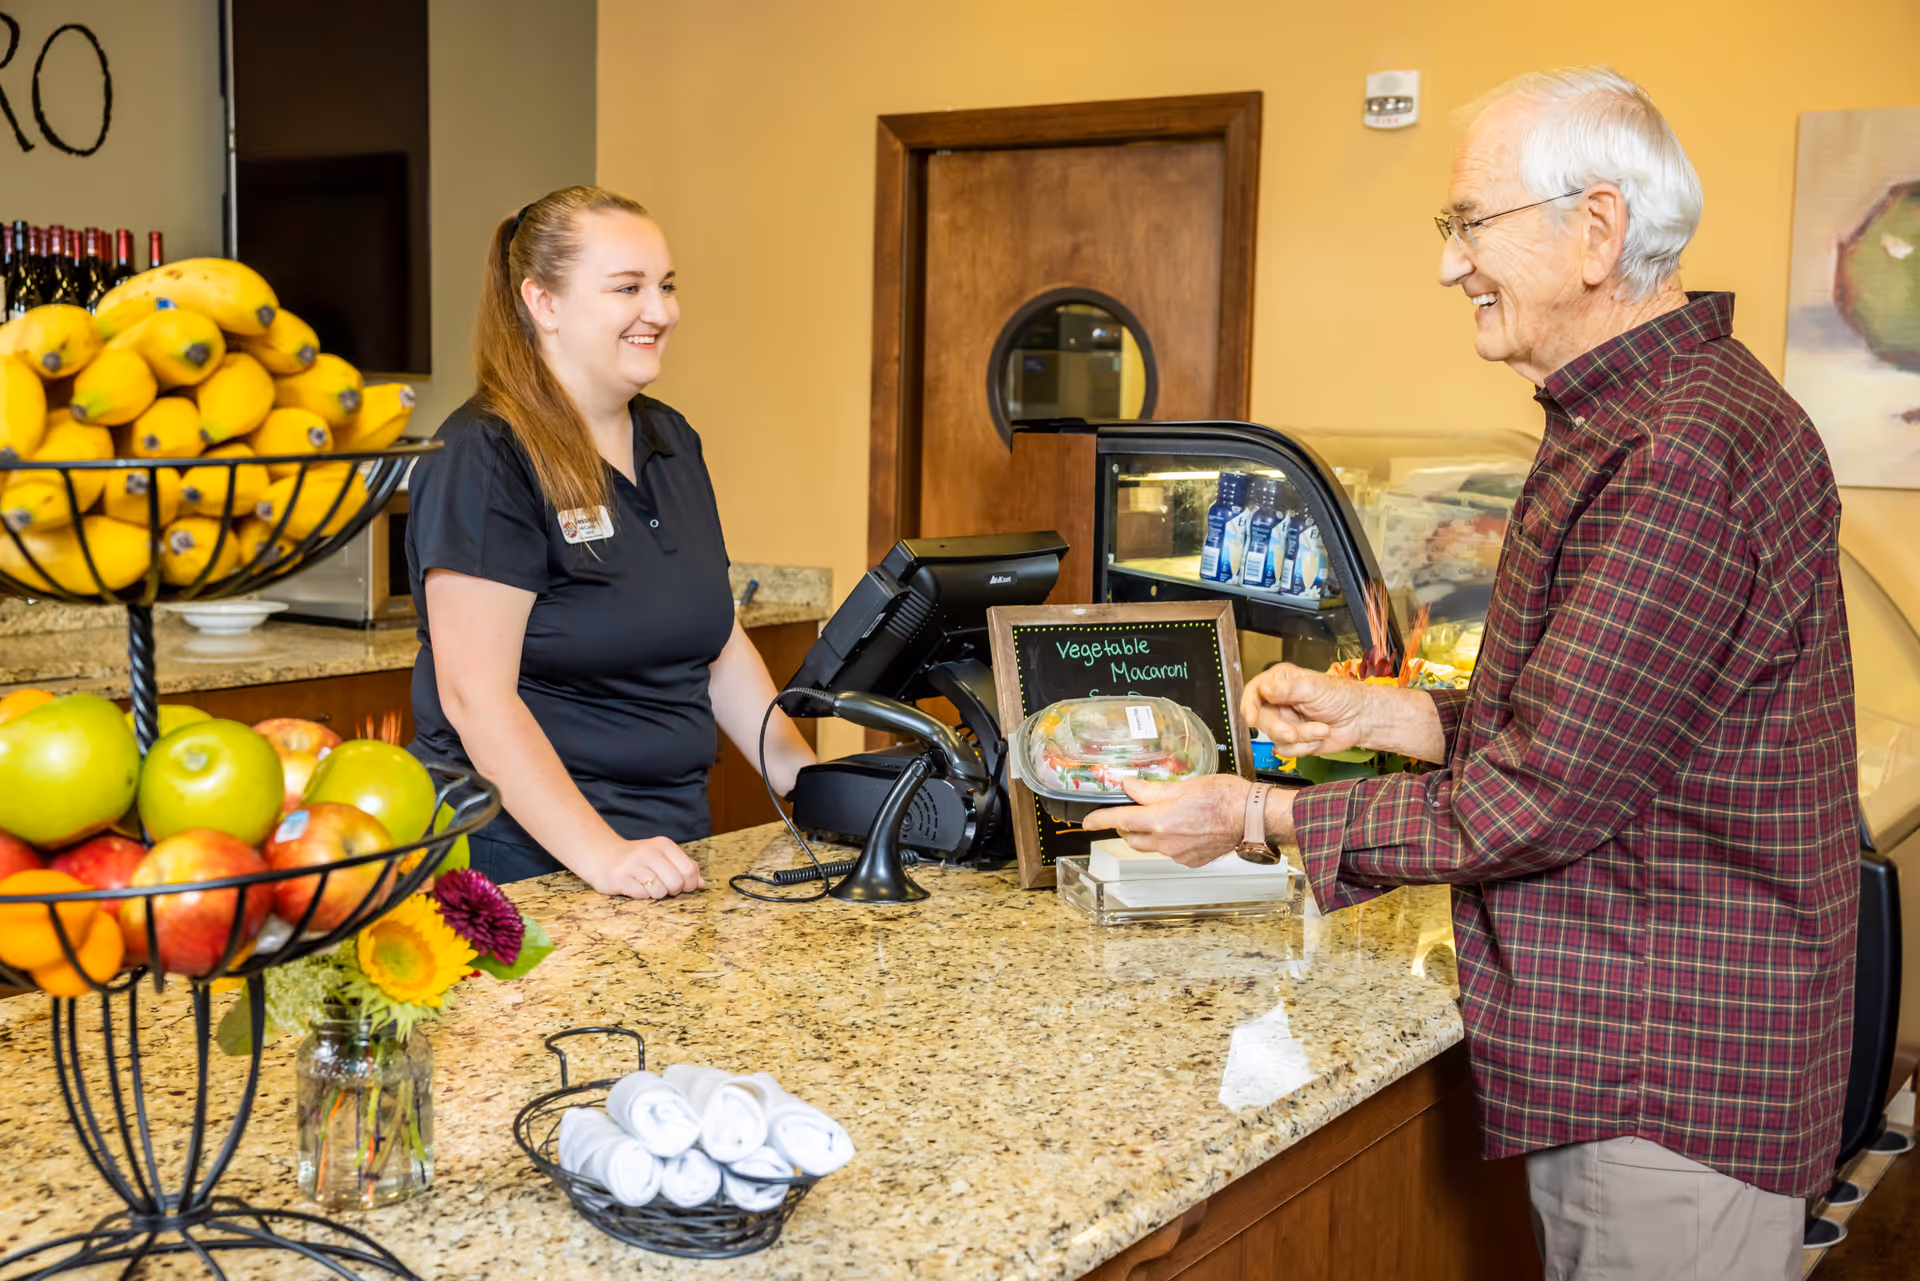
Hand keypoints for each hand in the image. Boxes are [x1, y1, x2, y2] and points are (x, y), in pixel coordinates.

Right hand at [583, 836, 707, 899]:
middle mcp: (649, 852)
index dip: (689, 884)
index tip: (682, 886)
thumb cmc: (637, 859)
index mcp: (663, 844)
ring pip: (660, 891)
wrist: (602, 855)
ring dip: (656, 894)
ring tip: (646, 885)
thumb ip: (683, 867)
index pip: (689, 869)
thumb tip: (702, 884)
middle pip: (677, 883)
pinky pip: (643, 896)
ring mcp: (633, 865)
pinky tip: (635, 886)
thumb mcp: (662, 856)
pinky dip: (642, 896)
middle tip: (663, 887)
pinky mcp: (620, 878)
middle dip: (673, 891)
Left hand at [1082, 775, 1256, 868]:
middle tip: (1134, 810)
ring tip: (1165, 816)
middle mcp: (1167, 841)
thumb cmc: (1226, 797)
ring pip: (1151, 846)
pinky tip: (1184, 828)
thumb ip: (1152, 789)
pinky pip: (1170, 852)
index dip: (1100, 820)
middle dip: (1127, 825)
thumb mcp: (1185, 785)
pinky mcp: (1191, 860)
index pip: (1121, 819)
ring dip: (1148, 833)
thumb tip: (1129, 786)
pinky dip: (1169, 841)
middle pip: (1132, 837)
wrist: (1252, 817)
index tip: (1087, 822)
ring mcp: (1179, 854)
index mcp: (1162, 819)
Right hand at [1241, 662, 1378, 755]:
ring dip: (1301, 737)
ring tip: (1322, 729)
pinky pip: (1286, 750)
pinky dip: (1304, 747)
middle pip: (1261, 719)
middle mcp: (1278, 702)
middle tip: (1294, 734)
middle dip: (1281, 729)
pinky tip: (1319, 738)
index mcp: (1280, 682)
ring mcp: (1285, 722)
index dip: (1248, 705)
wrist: (1361, 720)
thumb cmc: (1342, 697)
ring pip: (1275, 737)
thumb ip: (1286, 690)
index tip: (1251, 719)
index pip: (1254, 691)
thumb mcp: (1313, 688)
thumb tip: (1263, 688)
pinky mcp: (1293, 740)